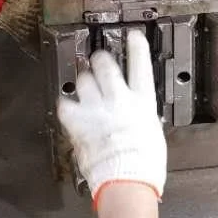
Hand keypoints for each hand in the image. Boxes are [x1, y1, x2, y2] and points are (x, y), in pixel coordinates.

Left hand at [56, 30, 165, 201]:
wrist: (126, 181)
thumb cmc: (143, 166)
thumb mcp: (151, 136)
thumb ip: (141, 120)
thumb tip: (135, 116)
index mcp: (142, 104)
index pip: (141, 67)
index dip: (137, 48)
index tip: (134, 36)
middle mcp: (119, 100)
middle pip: (105, 66)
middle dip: (100, 60)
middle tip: (98, 59)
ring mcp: (96, 109)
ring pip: (83, 81)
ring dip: (83, 82)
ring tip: (83, 86)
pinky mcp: (79, 123)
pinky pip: (65, 105)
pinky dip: (66, 106)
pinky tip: (67, 108)